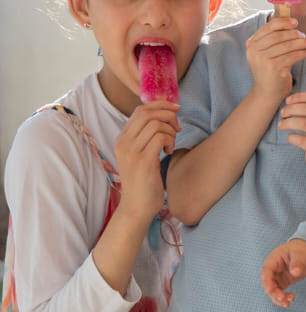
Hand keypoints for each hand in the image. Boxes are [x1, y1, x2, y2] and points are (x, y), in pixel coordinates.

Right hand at [112, 101, 178, 221]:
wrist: (136, 207)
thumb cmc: (143, 181)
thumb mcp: (141, 155)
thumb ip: (146, 137)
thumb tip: (165, 118)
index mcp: (122, 139)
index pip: (140, 110)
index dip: (160, 105)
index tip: (176, 110)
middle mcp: (123, 142)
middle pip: (147, 112)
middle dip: (168, 115)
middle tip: (177, 129)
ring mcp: (132, 151)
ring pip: (156, 123)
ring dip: (170, 131)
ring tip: (170, 144)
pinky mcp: (143, 161)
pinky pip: (160, 137)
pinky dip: (170, 141)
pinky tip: (168, 152)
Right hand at [245, 16, 305, 100]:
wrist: (267, 92)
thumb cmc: (271, 70)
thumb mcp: (268, 53)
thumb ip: (274, 39)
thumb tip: (292, 23)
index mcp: (251, 44)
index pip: (267, 28)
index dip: (283, 23)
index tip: (295, 22)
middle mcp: (254, 51)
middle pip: (278, 36)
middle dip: (294, 34)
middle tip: (305, 36)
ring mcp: (263, 60)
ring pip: (287, 46)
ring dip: (303, 43)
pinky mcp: (274, 68)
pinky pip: (293, 56)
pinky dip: (304, 52)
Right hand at [261, 239, 305, 306]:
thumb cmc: (302, 250)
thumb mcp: (300, 254)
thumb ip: (297, 263)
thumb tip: (295, 272)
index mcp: (273, 260)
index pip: (266, 271)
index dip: (267, 281)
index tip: (270, 290)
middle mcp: (273, 270)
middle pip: (268, 283)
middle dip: (274, 292)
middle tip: (283, 298)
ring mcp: (277, 277)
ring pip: (273, 290)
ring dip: (278, 298)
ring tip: (288, 302)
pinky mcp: (283, 282)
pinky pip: (280, 292)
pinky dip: (284, 298)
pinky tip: (291, 300)